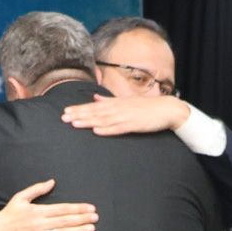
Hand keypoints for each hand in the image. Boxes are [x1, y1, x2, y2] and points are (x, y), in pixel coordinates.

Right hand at [0, 179, 97, 230]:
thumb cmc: (8, 215)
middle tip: (95, 218)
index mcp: (37, 211)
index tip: (90, 208)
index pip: (62, 209)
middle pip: (65, 221)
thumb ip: (37, 189)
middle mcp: (39, 224)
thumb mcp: (20, 198)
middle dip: (82, 219)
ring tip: (91, 229)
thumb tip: (52, 182)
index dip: (78, 208)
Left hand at [61, 95, 188, 135]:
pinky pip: (119, 128)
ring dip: (89, 121)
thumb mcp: (126, 101)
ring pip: (103, 120)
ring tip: (75, 124)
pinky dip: (107, 130)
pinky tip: (97, 131)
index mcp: (116, 103)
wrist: (168, 109)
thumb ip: (109, 101)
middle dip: (79, 114)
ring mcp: (126, 116)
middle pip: (95, 112)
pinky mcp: (134, 125)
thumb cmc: (146, 107)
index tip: (65, 111)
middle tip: (63, 117)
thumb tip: (94, 99)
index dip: (79, 109)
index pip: (94, 107)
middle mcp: (119, 108)